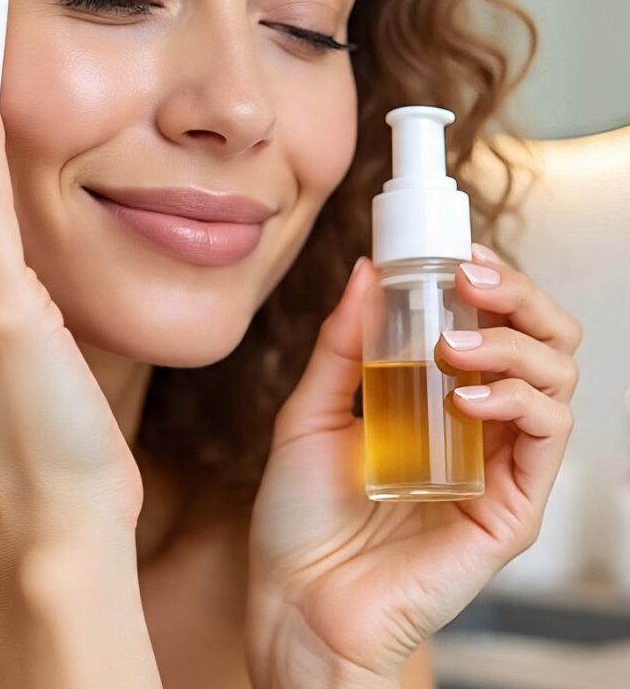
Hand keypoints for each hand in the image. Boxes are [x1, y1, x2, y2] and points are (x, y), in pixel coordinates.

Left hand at [244, 246, 581, 686]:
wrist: (296, 602)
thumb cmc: (300, 518)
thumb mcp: (309, 413)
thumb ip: (341, 346)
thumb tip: (363, 272)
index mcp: (436, 402)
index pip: (490, 326)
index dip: (486, 282)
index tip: (453, 251)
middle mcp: (477, 429)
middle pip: (541, 342)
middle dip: (518, 295)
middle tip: (471, 276)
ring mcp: (498, 468)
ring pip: (558, 380)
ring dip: (516, 342)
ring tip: (457, 343)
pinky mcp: (510, 510)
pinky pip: (547, 438)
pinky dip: (518, 399)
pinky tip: (466, 395)